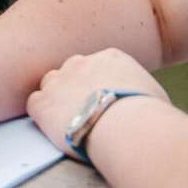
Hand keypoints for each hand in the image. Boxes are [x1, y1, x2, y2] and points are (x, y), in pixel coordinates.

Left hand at [24, 48, 170, 151]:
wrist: (129, 129)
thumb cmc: (151, 118)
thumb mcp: (154, 96)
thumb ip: (140, 93)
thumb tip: (145, 106)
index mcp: (111, 57)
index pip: (95, 65)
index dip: (96, 84)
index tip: (101, 100)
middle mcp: (82, 62)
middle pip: (70, 70)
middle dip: (74, 88)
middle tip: (83, 111)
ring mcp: (60, 81)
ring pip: (49, 84)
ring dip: (56, 100)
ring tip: (69, 122)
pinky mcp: (44, 104)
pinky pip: (34, 104)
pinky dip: (41, 116)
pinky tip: (53, 129)